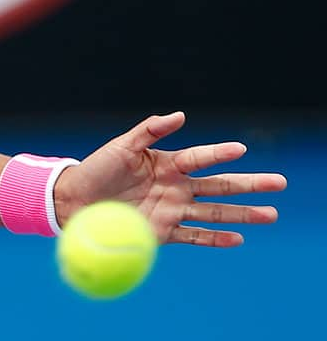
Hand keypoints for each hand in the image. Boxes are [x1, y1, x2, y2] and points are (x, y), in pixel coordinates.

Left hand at [53, 112, 286, 246]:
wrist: (74, 201)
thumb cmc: (97, 168)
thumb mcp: (121, 145)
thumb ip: (149, 130)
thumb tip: (181, 115)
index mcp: (166, 163)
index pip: (199, 157)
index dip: (218, 153)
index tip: (240, 149)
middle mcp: (175, 186)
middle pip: (219, 185)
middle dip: (250, 185)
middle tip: (279, 182)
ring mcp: (172, 210)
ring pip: (215, 212)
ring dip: (243, 214)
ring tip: (271, 214)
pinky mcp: (163, 231)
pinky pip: (194, 235)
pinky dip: (215, 239)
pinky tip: (238, 238)